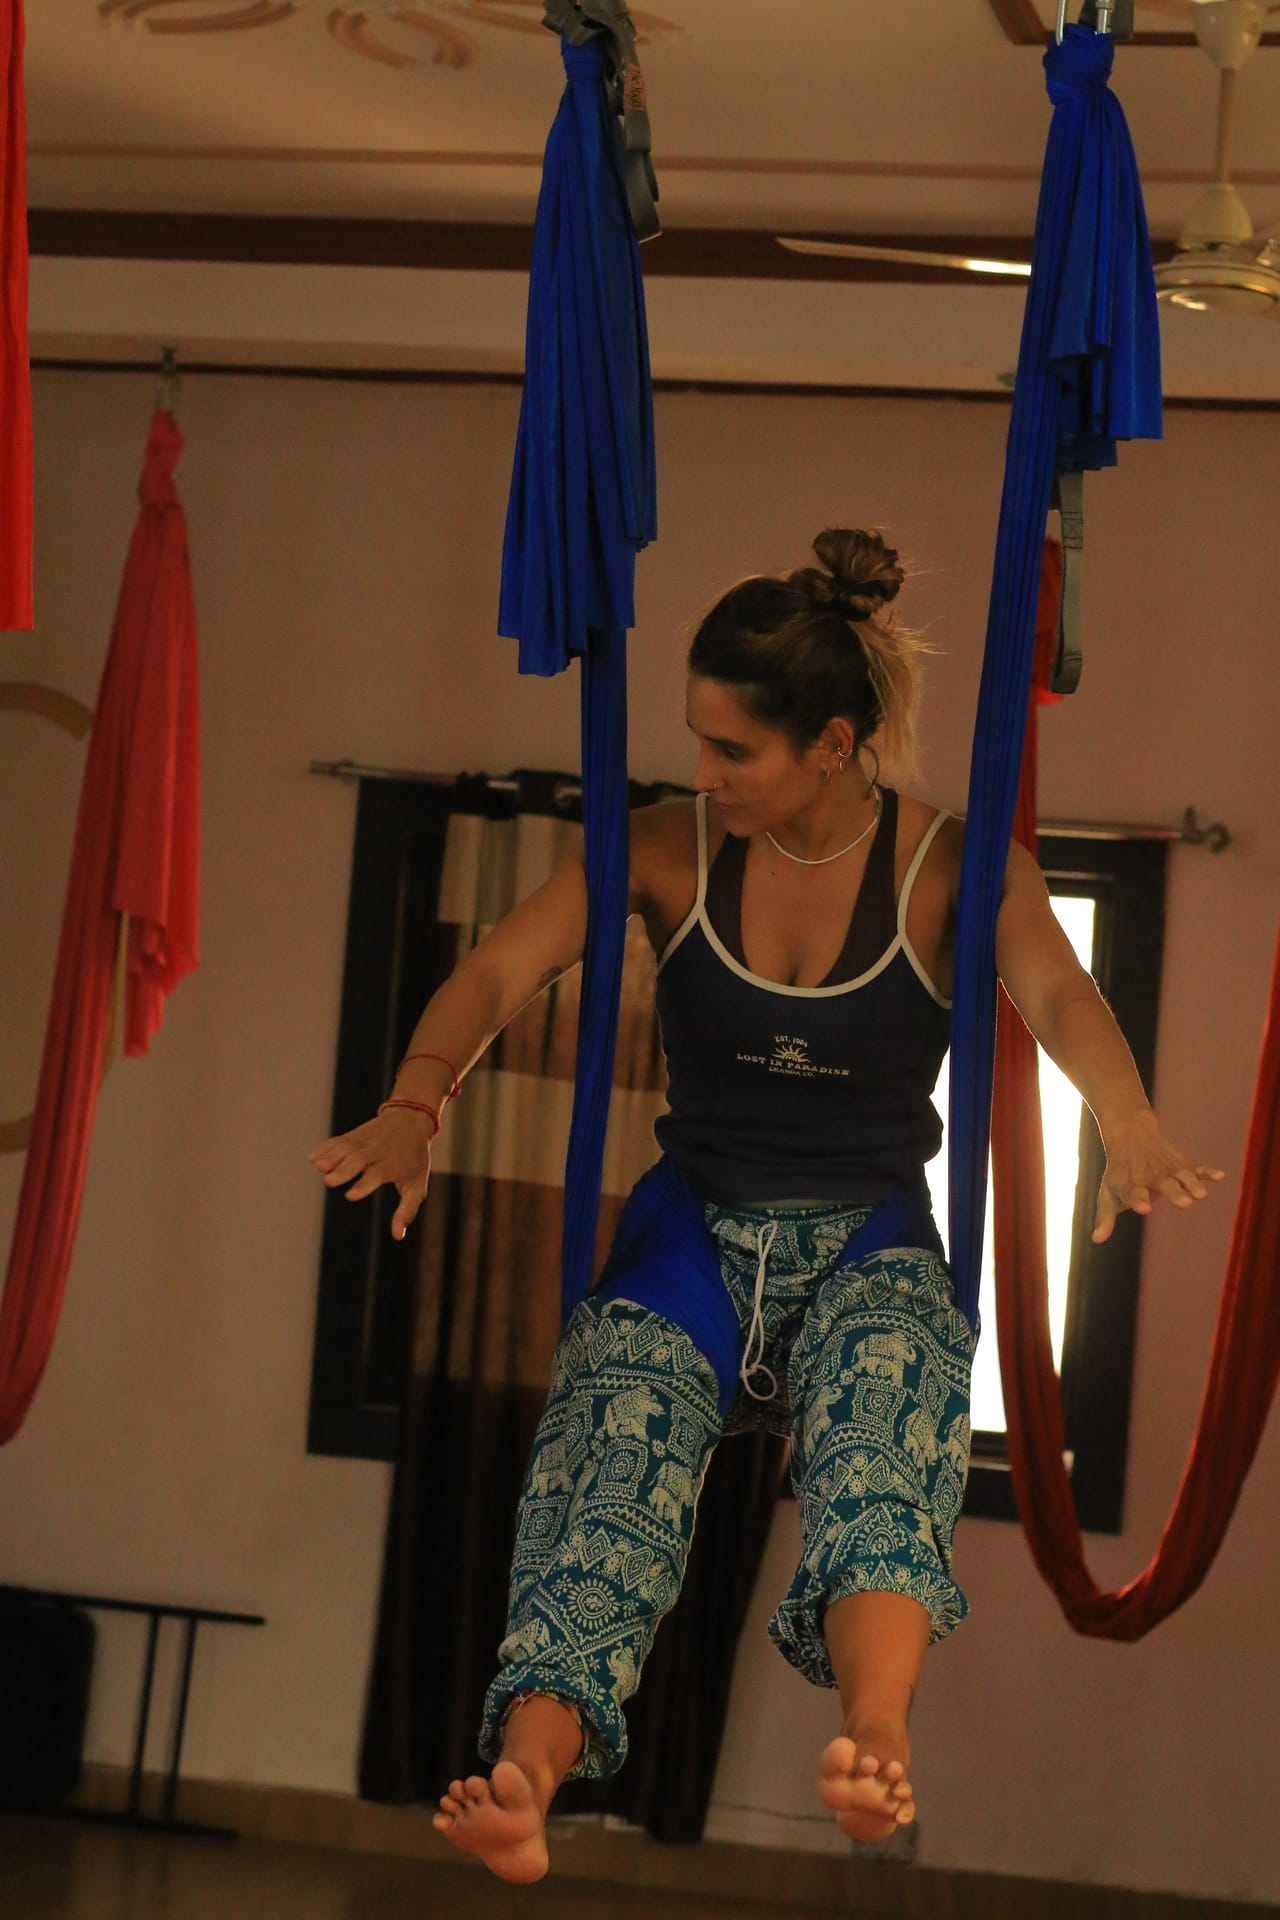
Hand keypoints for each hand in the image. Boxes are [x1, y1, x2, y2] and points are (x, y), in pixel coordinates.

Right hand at [308, 1108, 434, 1240]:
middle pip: (358, 1159)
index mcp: (392, 1164)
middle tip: (329, 1180)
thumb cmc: (414, 1159)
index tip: (351, 1195)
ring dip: (331, 1156)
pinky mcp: (354, 1135)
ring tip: (317, 1166)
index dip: (364, 1185)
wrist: (411, 1120)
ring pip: (346, 1148)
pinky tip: (312, 1158)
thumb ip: (406, 1210)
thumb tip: (398, 1236)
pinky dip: (325, 1148)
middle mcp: (376, 1151)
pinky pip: (338, 1141)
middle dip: (344, 1169)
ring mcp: (363, 1142)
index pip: (377, 1175)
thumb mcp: (417, 1185)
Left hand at [1092, 1110, 1224, 1243]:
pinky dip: (1207, 1172)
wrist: (1131, 1133)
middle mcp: (1151, 1176)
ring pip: (1182, 1176)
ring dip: (1192, 1184)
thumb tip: (1096, 1240)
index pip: (1134, 1193)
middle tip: (1183, 1203)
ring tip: (1201, 1194)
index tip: (1144, 1208)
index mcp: (1131, 1183)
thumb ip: (1105, 1216)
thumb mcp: (1107, 1191)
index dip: (1138, 1200)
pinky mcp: (1181, 1165)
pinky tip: (1219, 1176)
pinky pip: (1196, 1168)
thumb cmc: (1119, 1171)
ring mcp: (1168, 1170)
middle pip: (1164, 1185)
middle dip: (1174, 1193)